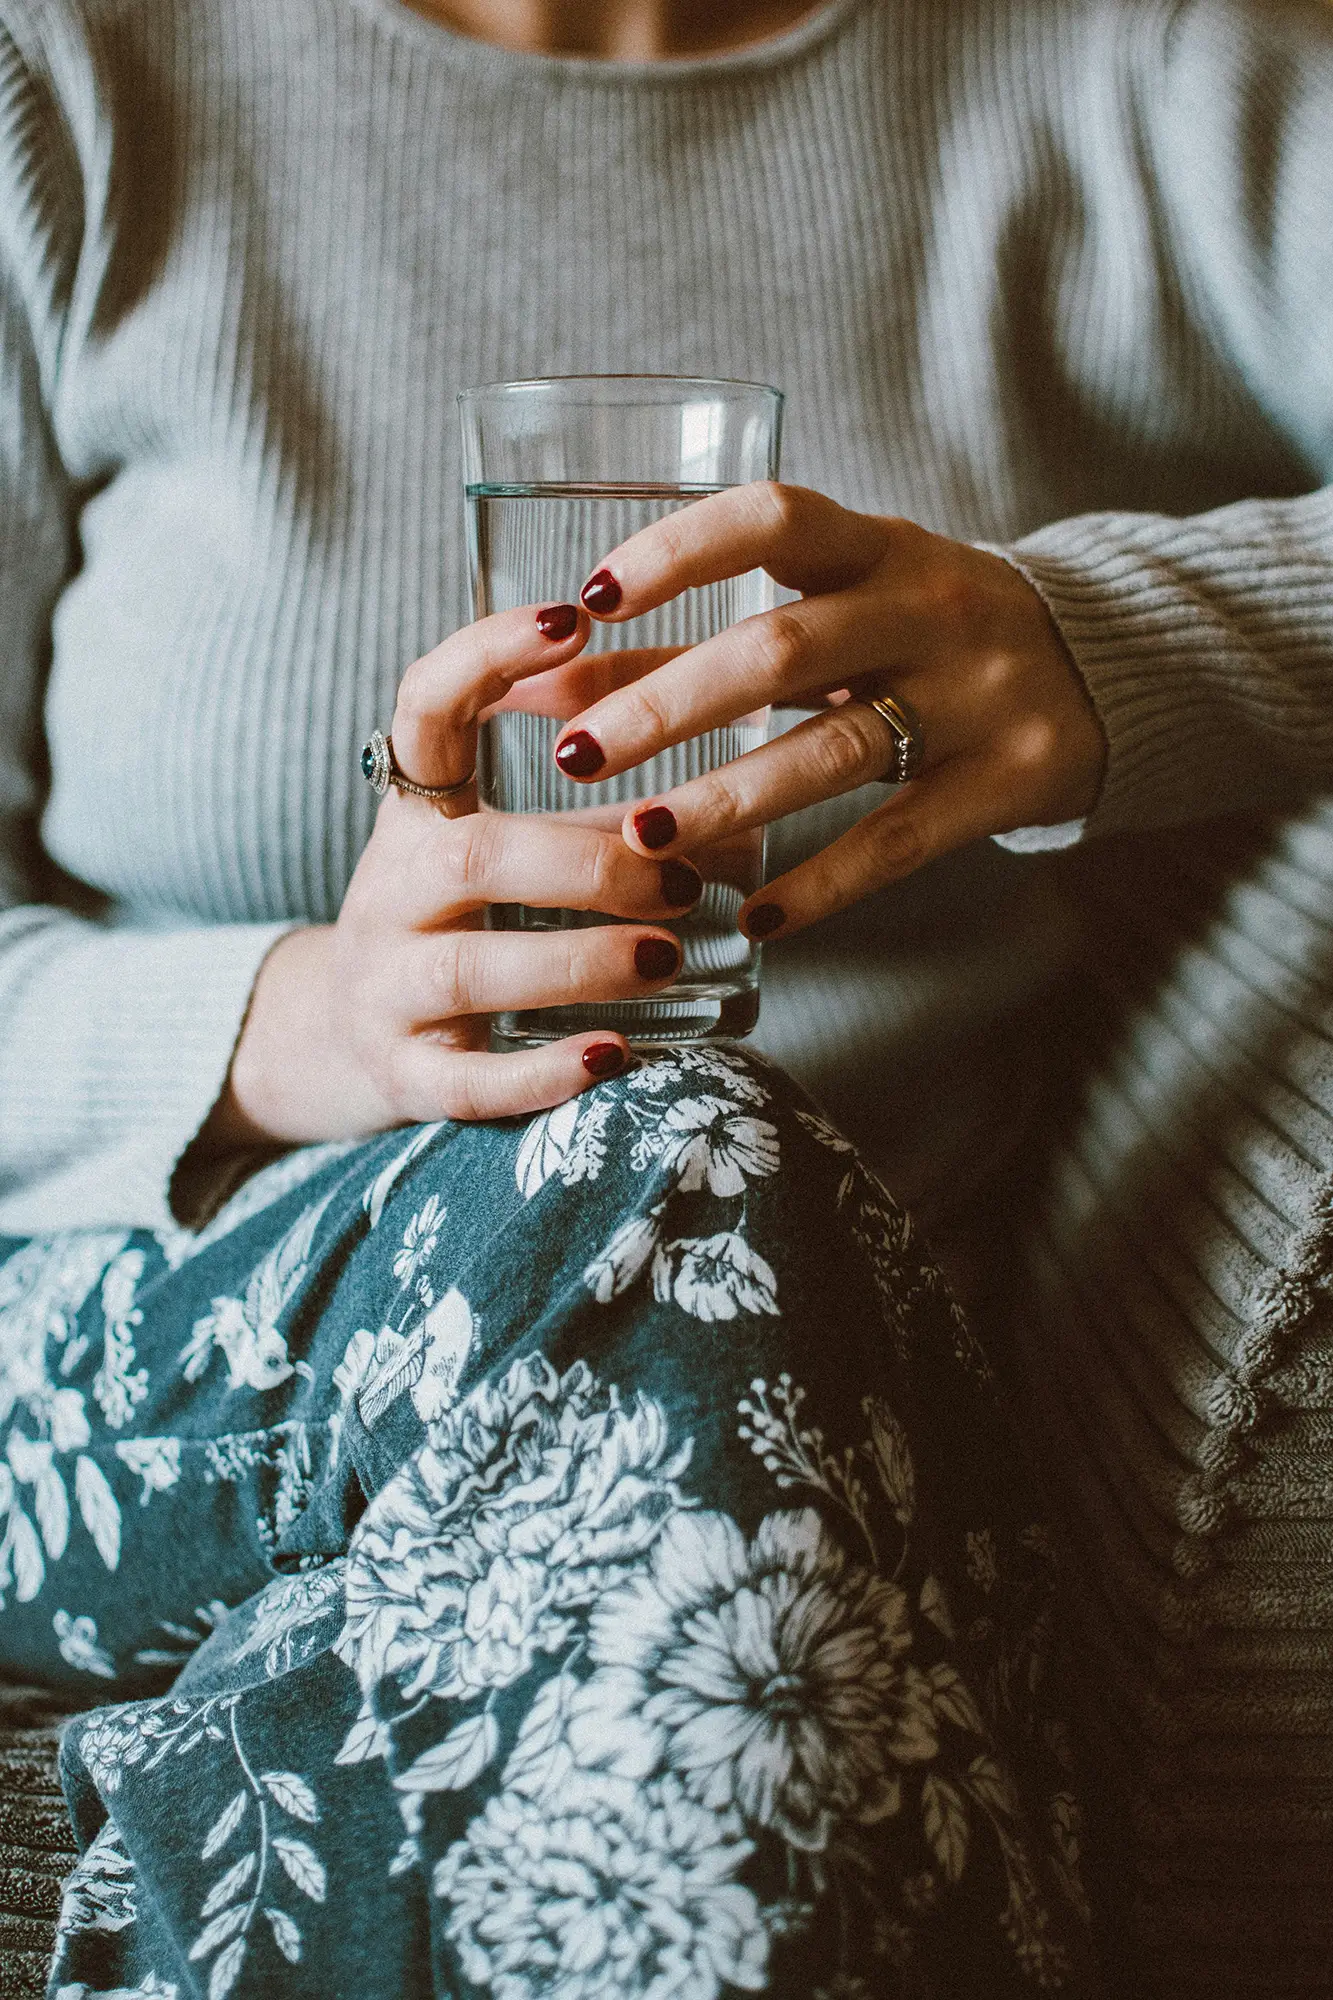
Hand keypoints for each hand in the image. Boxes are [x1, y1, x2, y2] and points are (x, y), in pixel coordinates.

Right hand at [203, 604, 701, 1148]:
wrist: (337, 1039)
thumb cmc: (455, 924)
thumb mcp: (503, 852)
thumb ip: (597, 816)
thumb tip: (744, 783)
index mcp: (415, 814)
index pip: (423, 709)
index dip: (487, 655)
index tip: (573, 616)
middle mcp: (387, 892)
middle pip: (469, 859)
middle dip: (582, 862)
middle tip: (679, 875)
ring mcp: (384, 989)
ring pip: (468, 969)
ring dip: (577, 958)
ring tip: (667, 958)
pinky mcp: (402, 1077)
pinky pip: (466, 1081)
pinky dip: (541, 1074)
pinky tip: (614, 1058)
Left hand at [549, 484, 1106, 938]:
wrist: (1109, 669)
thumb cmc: (925, 634)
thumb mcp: (837, 611)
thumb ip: (701, 639)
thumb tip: (551, 681)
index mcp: (879, 545)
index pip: (772, 519)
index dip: (678, 552)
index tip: (591, 598)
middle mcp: (931, 607)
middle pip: (783, 649)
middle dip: (669, 704)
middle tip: (577, 755)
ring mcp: (978, 696)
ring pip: (835, 750)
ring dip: (728, 798)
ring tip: (641, 839)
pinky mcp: (1010, 780)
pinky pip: (900, 840)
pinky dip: (821, 884)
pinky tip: (754, 919)